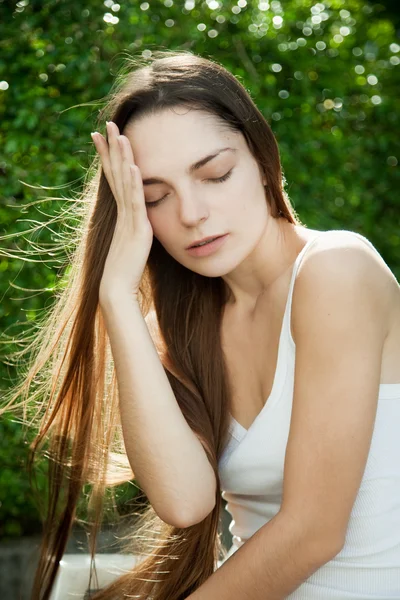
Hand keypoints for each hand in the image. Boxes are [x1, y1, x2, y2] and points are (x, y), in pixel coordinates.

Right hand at [91, 121, 153, 304]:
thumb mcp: (132, 243)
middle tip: (107, 123)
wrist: (117, 288)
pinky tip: (133, 166)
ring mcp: (128, 218)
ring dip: (122, 157)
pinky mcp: (137, 228)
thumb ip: (136, 228)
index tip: (101, 137)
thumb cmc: (125, 270)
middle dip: (111, 147)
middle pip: (116, 173)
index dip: (107, 156)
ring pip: (124, 182)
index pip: (114, 178)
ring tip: (119, 133)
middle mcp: (123, 211)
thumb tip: (142, 221)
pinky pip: (134, 202)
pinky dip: (133, 183)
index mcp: (122, 212)